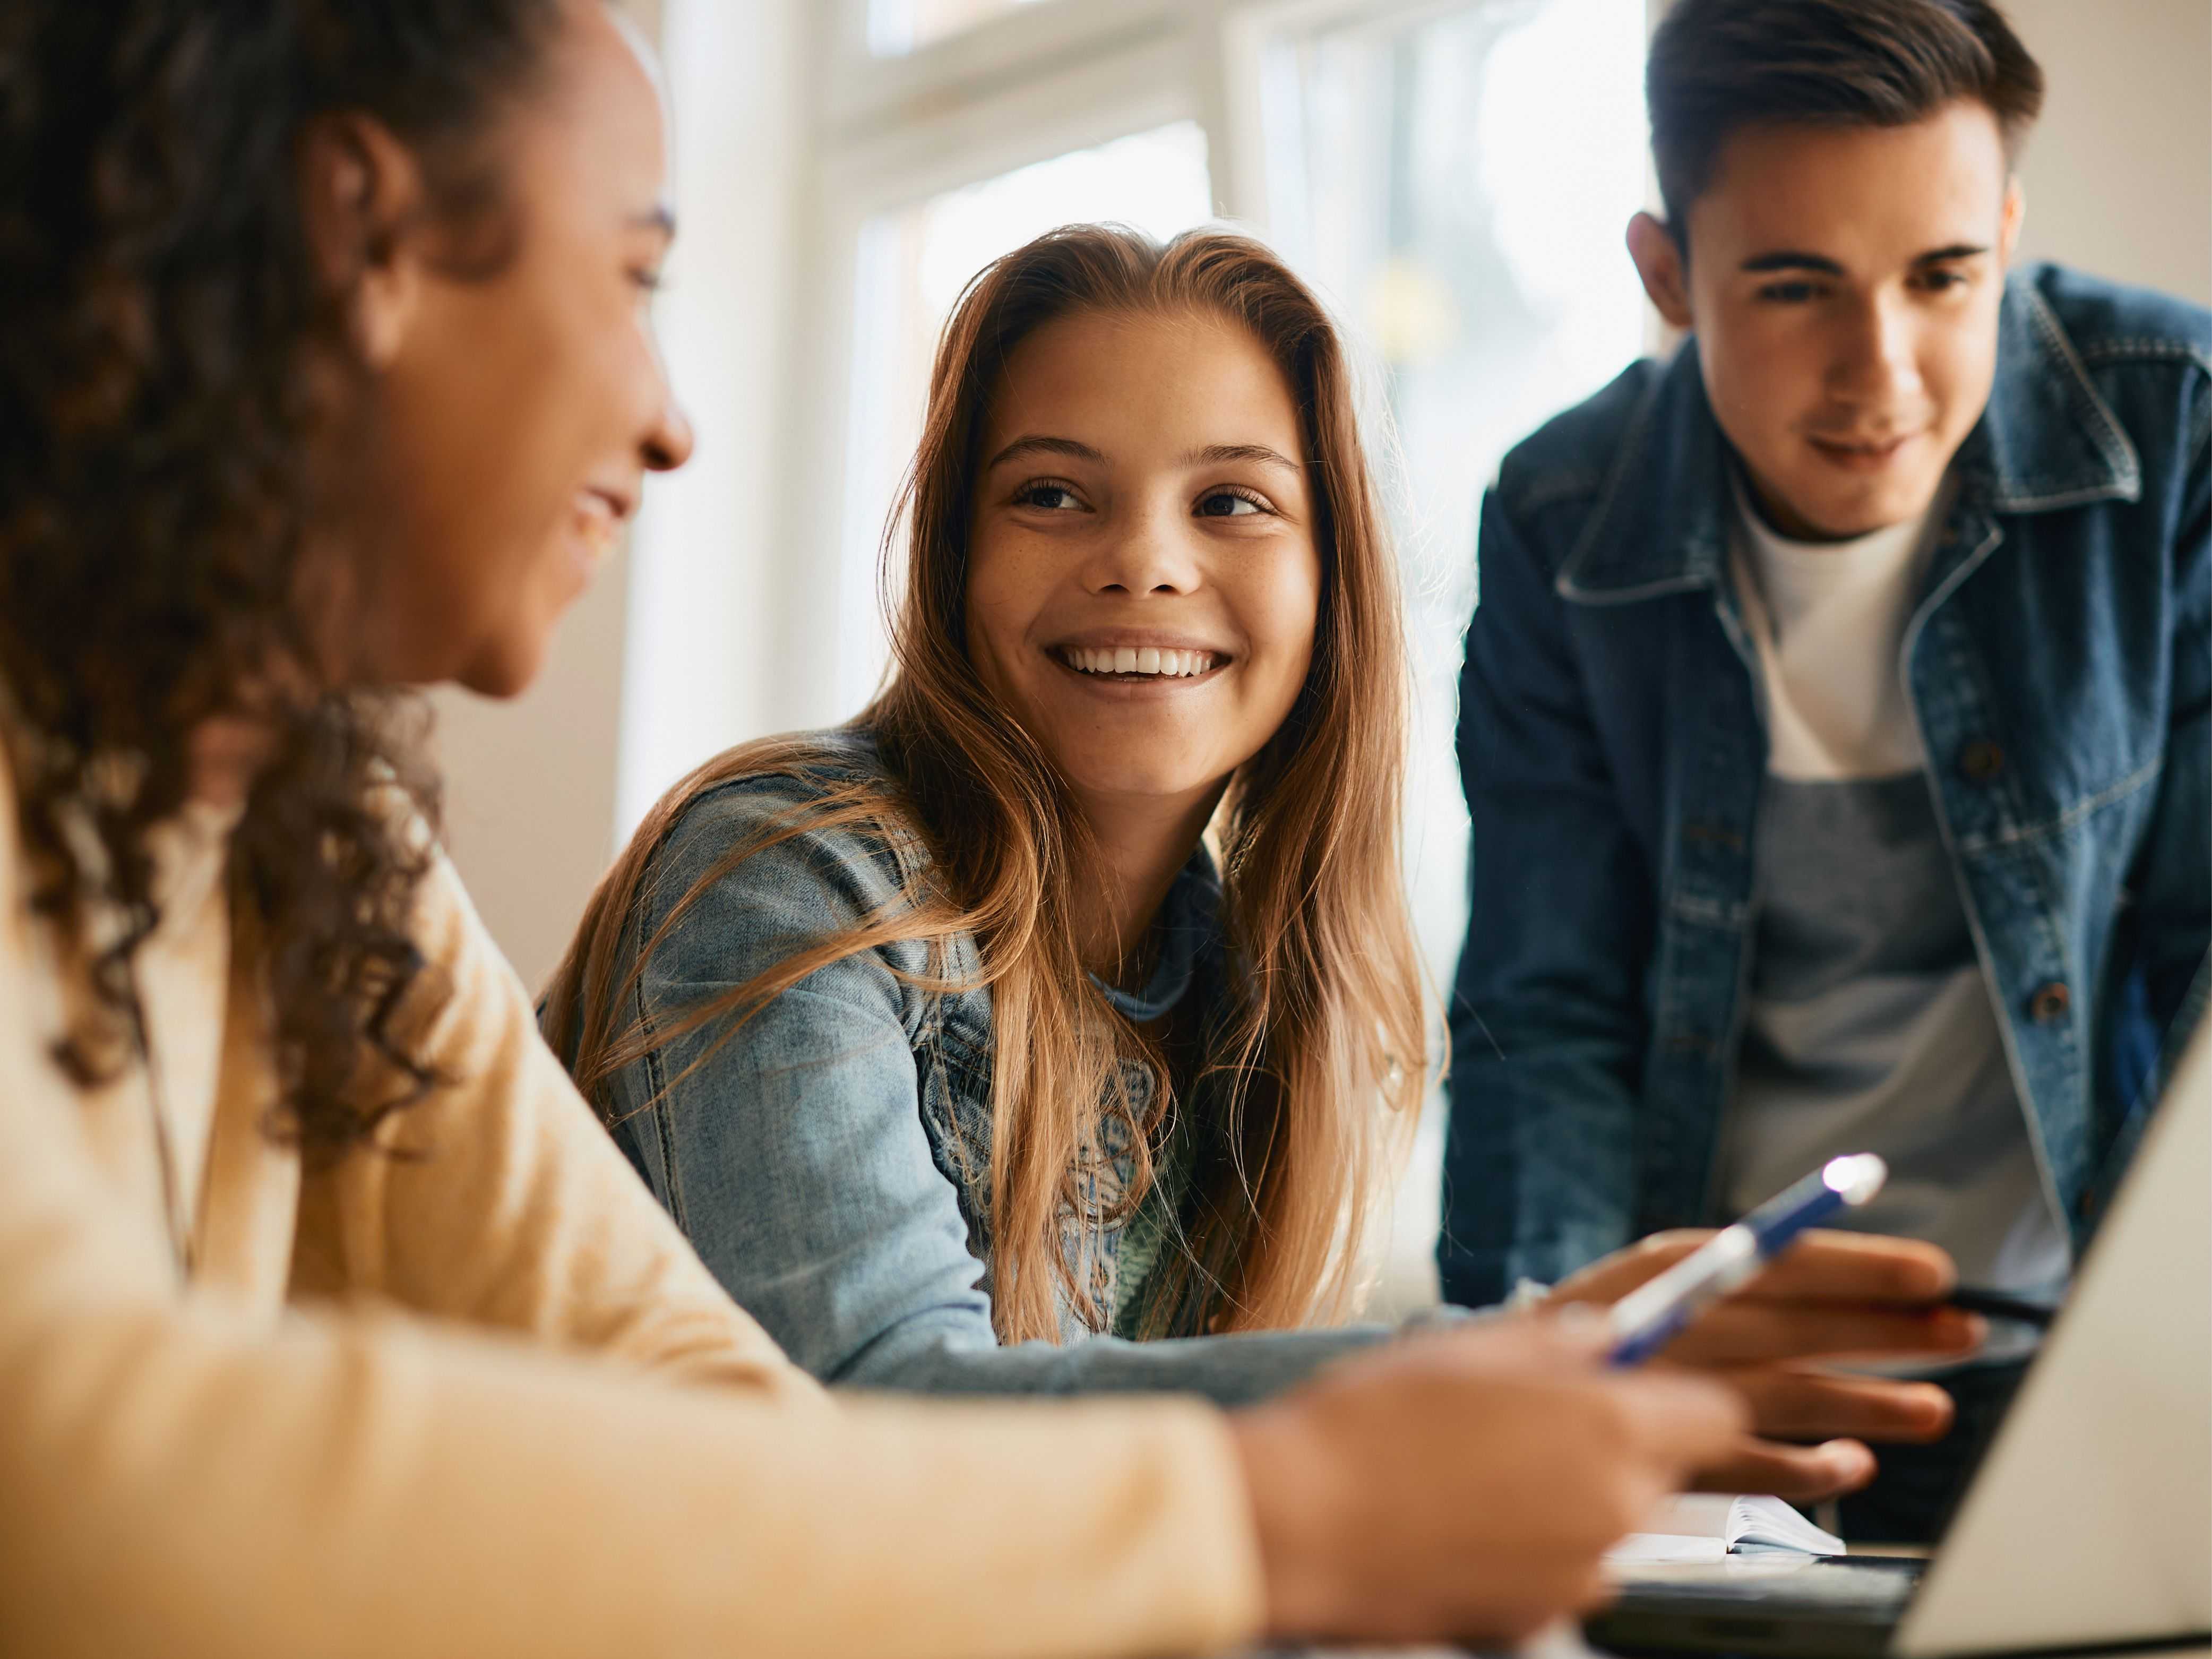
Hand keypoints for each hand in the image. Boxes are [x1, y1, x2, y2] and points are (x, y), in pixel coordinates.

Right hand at [1228, 1314, 1745, 1646]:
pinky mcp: (1539, 1620)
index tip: (1641, 1388)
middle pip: (1660, 1473)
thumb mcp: (1469, 1347)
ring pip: (1609, 1525)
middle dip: (1615, 1447)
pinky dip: (1528, 1550)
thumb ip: (1559, 1340)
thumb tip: (1609, 1337)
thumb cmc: (1374, 1422)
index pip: (1718, 1415)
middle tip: (1529, 1425)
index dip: (1683, 1398)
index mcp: (1609, 1427)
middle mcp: (1614, 1508)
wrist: (1300, 1522)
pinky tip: (1457, 1522)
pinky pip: (1561, 1572)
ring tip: (1475, 1474)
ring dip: (1567, 1500)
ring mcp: (1581, 1576)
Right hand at [1548, 1229, 1985, 1498]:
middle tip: (1964, 1329)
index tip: (1931, 1271)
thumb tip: (1801, 1263)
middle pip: (1796, 1329)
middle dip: (1886, 1329)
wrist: (1458, 1421)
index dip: (1858, 1266)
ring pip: (1789, 1400)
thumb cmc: (1533, 1359)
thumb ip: (1692, 1289)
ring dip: (1867, 1405)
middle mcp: (1665, 1333)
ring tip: (1936, 1410)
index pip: (1775, 1261)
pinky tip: (1854, 1464)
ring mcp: (1664, 1407)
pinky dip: (1807, 1471)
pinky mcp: (1659, 1471)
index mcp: (1653, 1273)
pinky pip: (1753, 1472)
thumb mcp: (1608, 1300)